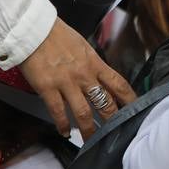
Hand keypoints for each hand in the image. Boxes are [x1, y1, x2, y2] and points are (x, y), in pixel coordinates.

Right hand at [18, 17, 135, 138]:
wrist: (32, 28)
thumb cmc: (57, 35)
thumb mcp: (82, 47)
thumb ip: (92, 65)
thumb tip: (100, 80)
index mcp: (95, 63)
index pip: (118, 85)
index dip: (130, 100)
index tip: (136, 111)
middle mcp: (84, 75)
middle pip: (105, 103)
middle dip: (112, 121)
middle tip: (116, 134)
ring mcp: (66, 82)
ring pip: (83, 113)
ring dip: (88, 130)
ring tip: (91, 140)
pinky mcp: (47, 88)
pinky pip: (58, 112)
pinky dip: (63, 125)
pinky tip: (65, 132)